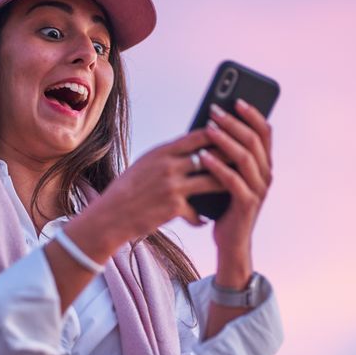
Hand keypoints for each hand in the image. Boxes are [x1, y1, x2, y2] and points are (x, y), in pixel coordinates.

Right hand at [69, 128, 224, 257]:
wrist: (110, 215)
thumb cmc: (127, 188)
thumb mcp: (145, 164)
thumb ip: (168, 156)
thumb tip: (191, 148)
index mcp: (162, 152)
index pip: (198, 136)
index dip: (219, 134)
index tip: (233, 134)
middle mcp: (169, 166)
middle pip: (211, 157)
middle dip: (230, 158)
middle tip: (245, 159)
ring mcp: (172, 187)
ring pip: (211, 182)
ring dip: (225, 185)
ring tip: (235, 187)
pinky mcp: (173, 208)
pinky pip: (197, 212)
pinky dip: (201, 217)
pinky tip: (204, 220)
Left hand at [200, 99, 272, 287]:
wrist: (229, 241)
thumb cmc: (224, 204)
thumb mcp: (227, 175)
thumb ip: (225, 153)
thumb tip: (210, 123)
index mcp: (264, 164)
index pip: (264, 132)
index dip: (252, 114)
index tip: (235, 99)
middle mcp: (266, 175)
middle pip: (254, 141)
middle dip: (233, 123)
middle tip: (214, 110)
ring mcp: (258, 190)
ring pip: (244, 158)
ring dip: (225, 140)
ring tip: (207, 129)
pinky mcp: (246, 205)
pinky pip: (232, 181)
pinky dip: (217, 167)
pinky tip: (203, 157)